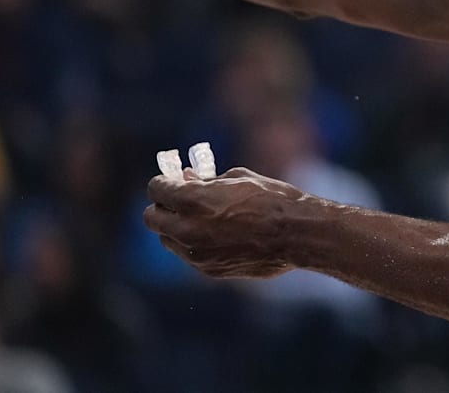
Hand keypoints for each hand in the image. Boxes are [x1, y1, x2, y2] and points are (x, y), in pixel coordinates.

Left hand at [143, 167, 303, 278]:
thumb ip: (206, 181)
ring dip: (176, 228)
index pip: (156, 189)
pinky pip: (188, 255)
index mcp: (192, 200)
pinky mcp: (208, 270)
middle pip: (152, 218)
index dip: (163, 183)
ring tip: (201, 219)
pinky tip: (217, 235)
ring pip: (168, 239)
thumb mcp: (237, 179)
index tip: (171, 181)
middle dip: (163, 207)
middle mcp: (187, 229)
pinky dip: (194, 244)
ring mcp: (196, 253)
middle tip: (179, 201)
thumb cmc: (271, 199)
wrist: (296, 234)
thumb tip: (187, 179)